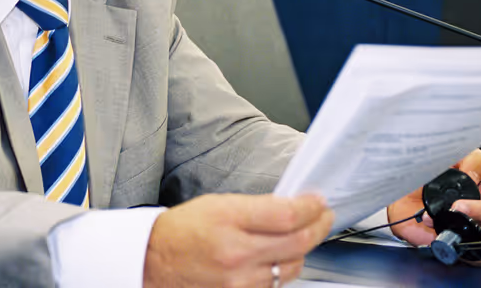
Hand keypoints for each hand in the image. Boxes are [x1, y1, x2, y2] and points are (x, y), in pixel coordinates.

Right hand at [143, 192, 333, 287]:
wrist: (156, 260)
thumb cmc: (184, 229)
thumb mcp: (218, 204)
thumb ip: (257, 207)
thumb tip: (293, 208)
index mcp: (229, 221)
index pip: (287, 216)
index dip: (311, 208)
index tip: (319, 201)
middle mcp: (237, 254)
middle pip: (298, 242)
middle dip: (319, 226)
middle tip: (324, 216)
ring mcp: (240, 282)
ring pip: (292, 267)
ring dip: (303, 249)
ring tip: (303, 235)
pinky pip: (276, 285)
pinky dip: (283, 269)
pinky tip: (280, 257)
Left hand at [387, 150, 480, 254]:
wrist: (397, 197)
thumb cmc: (421, 177)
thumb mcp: (443, 158)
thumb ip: (463, 160)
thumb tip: (474, 172)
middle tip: (460, 206)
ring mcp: (479, 223)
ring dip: (469, 224)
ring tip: (446, 215)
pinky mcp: (467, 240)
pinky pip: (478, 251)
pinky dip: (466, 244)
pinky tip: (453, 235)